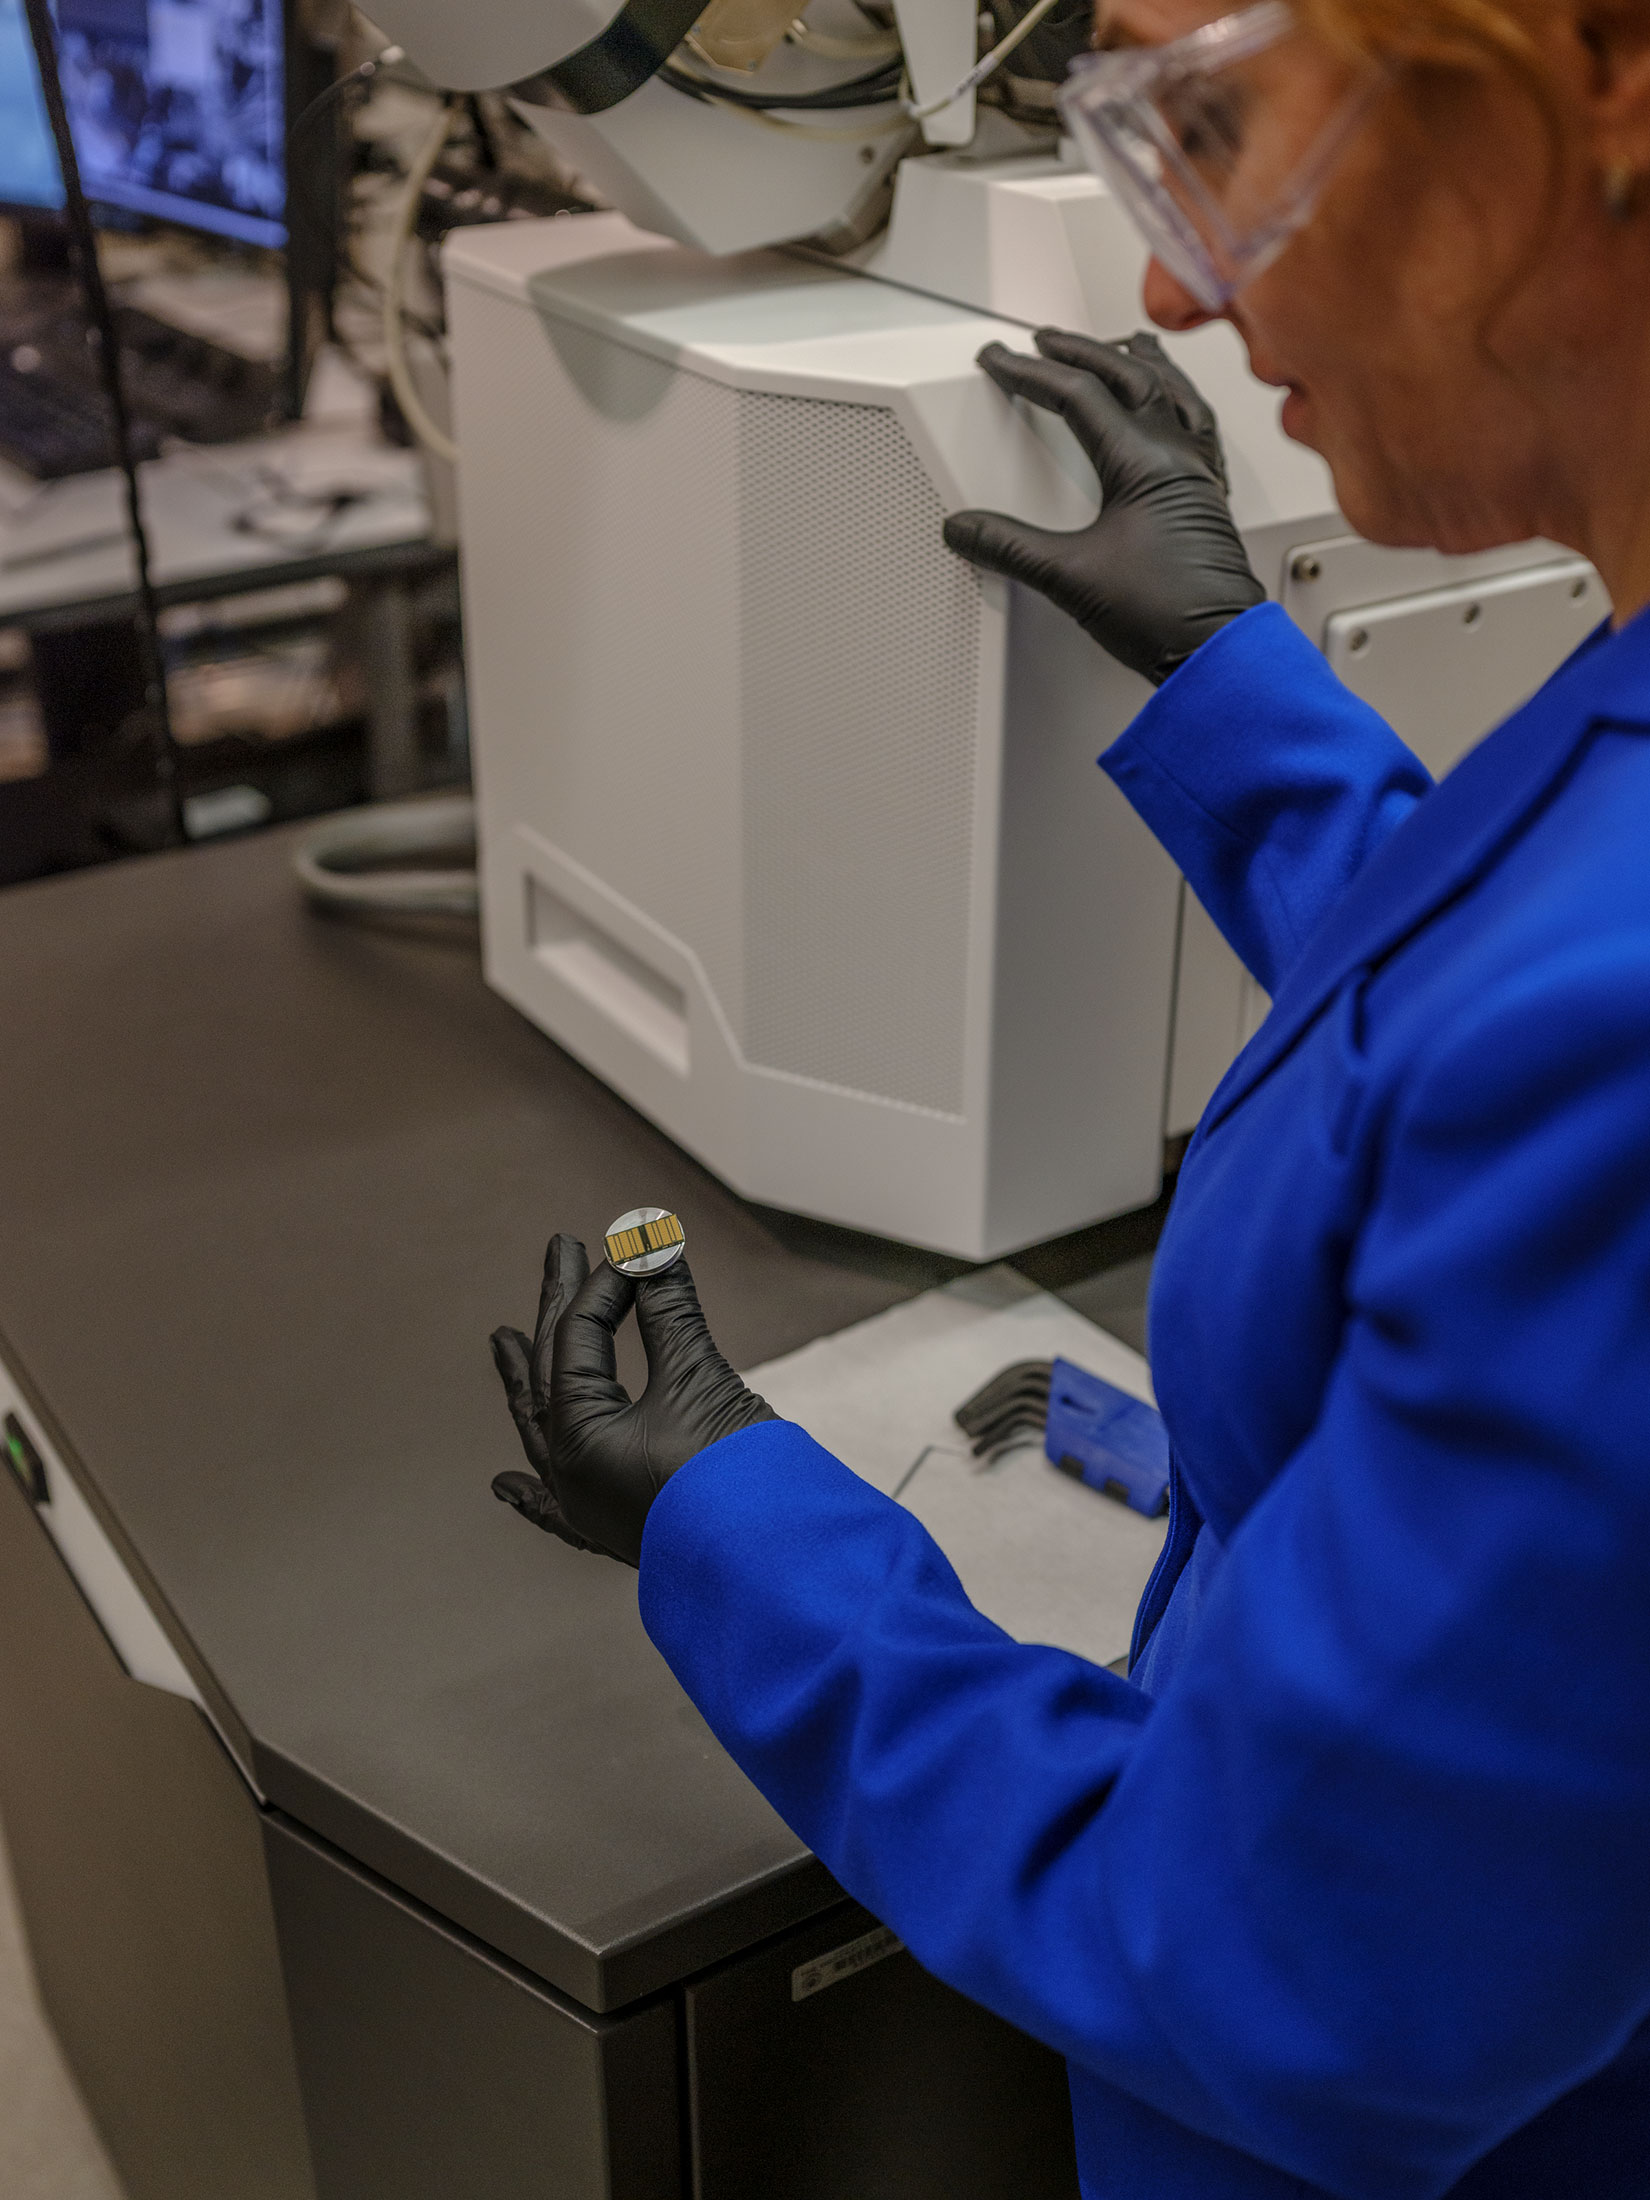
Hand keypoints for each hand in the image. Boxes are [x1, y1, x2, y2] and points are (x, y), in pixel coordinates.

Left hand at [490, 1234, 775, 1567]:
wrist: (779, 1569)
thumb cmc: (737, 1477)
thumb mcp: (701, 1380)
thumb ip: (669, 1312)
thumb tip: (654, 1246)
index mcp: (579, 1438)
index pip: (579, 1340)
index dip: (608, 1283)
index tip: (639, 1243)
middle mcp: (570, 1474)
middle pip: (551, 1372)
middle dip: (556, 1307)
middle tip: (559, 1246)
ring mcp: (590, 1506)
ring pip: (543, 1430)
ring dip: (526, 1381)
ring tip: (503, 1339)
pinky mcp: (619, 1531)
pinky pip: (556, 1510)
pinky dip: (531, 1496)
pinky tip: (503, 1486)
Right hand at [943, 328, 1265, 686]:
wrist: (1217, 651)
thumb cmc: (1167, 615)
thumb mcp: (1069, 578)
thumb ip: (1010, 549)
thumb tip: (967, 530)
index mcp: (1144, 461)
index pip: (1077, 394)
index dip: (1030, 372)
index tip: (1001, 360)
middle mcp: (1178, 455)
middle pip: (1127, 374)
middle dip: (1079, 350)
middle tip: (1045, 341)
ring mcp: (1200, 472)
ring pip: (1171, 389)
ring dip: (1134, 361)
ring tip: (1113, 345)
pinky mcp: (1210, 496)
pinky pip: (1197, 422)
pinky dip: (1176, 397)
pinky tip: (1173, 404)